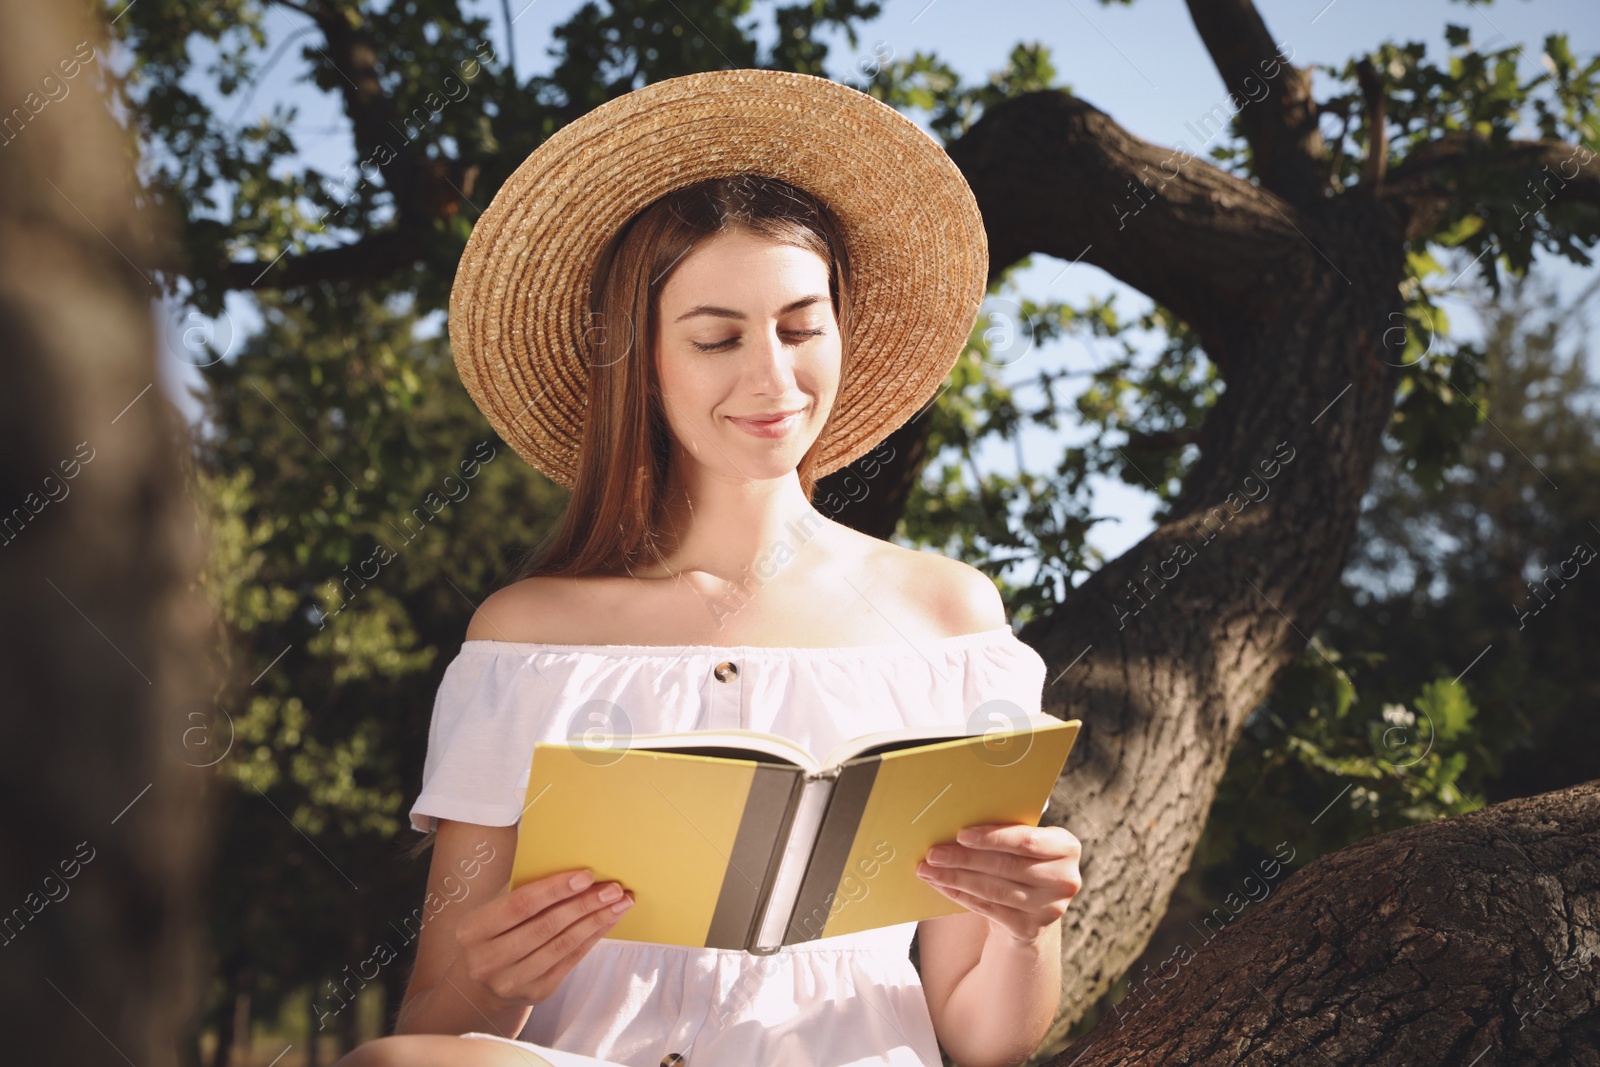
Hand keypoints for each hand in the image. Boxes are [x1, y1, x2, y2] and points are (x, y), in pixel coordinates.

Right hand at [452, 868, 634, 1010]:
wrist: (480, 981)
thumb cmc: (494, 929)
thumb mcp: (494, 907)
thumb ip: (522, 889)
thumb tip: (571, 866)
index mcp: (473, 930)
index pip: (520, 905)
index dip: (555, 890)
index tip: (586, 875)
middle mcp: (488, 960)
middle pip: (546, 927)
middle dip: (584, 905)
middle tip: (614, 888)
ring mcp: (512, 981)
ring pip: (562, 945)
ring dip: (596, 921)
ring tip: (621, 903)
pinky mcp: (536, 993)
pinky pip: (571, 961)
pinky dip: (593, 938)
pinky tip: (608, 920)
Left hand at [915, 823, 1081, 944]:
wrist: (1033, 908)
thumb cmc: (1021, 862)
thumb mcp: (1025, 844)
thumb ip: (1006, 831)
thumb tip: (956, 819)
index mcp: (1066, 848)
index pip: (1026, 841)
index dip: (992, 838)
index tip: (960, 834)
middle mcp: (1064, 879)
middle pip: (1005, 866)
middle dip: (964, 859)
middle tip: (933, 853)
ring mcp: (1050, 908)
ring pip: (993, 890)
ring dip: (955, 878)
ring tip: (927, 870)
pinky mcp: (1030, 929)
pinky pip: (987, 909)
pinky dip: (960, 895)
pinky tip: (941, 885)